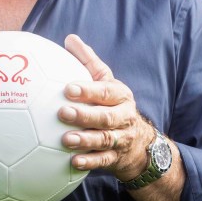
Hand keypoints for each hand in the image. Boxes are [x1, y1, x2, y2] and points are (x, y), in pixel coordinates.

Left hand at [59, 34, 155, 181]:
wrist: (139, 142)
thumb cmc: (112, 104)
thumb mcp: (106, 81)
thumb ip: (88, 61)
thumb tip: (69, 38)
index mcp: (120, 95)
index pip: (105, 91)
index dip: (88, 90)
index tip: (67, 88)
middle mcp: (124, 117)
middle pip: (106, 116)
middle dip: (85, 115)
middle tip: (62, 113)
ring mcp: (121, 139)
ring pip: (105, 140)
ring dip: (86, 140)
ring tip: (66, 140)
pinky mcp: (116, 159)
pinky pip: (104, 161)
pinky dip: (89, 162)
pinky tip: (73, 162)